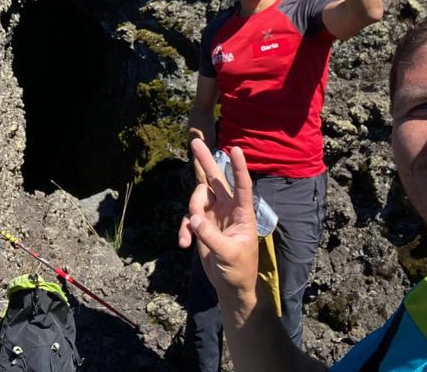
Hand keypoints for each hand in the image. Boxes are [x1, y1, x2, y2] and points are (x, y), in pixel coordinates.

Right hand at [179, 139, 258, 308]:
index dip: (239, 168)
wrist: (230, 285)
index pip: (242, 186)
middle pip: (215, 179)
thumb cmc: (239, 269)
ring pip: (197, 198)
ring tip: (190, 234)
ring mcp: (214, 215)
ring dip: (189, 213)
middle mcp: (228, 209)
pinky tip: (183, 243)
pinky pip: (188, 218)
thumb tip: (194, 219)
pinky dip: (184, 229)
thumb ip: (211, 236)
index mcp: (243, 213)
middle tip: (195, 139)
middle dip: (205, 160)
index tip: (236, 149)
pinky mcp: (202, 225)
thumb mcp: (229, 255)